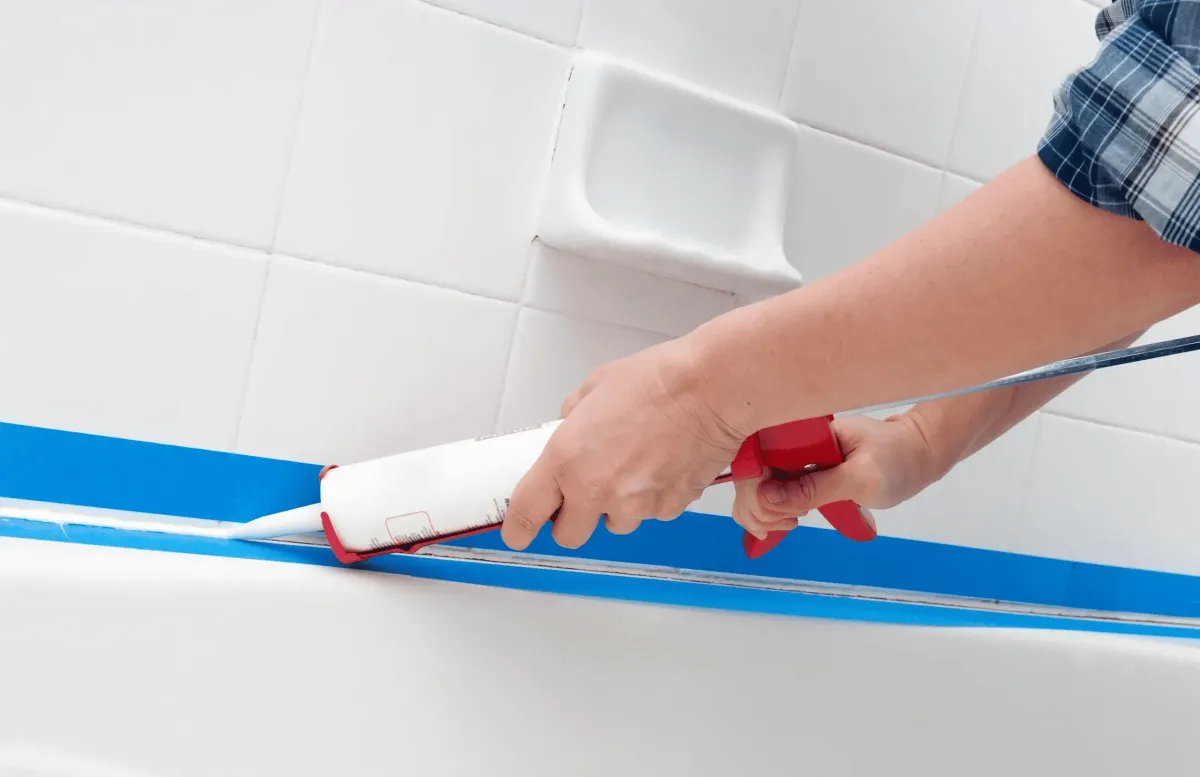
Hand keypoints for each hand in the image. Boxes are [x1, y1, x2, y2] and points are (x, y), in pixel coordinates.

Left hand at [500, 336, 749, 550]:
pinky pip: (652, 513)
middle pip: (569, 535)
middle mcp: (596, 492)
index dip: (518, 528)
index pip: (528, 513)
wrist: (710, 390)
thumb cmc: (655, 381)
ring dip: (616, 506)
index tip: (517, 531)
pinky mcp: (669, 508)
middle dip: (573, 519)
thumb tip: (571, 426)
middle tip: (584, 491)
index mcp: (566, 461)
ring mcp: (635, 506)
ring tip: (635, 467)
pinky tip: (663, 464)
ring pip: (615, 524)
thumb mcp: (594, 387)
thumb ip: (574, 416)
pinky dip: (653, 497)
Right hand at [732, 413, 935, 538]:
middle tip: (792, 523)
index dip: (758, 494)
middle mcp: (789, 440)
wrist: (916, 454)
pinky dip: (770, 511)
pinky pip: (770, 490)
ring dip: (763, 512)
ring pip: (754, 486)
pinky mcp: (798, 469)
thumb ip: (815, 488)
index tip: (785, 518)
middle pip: (749, 476)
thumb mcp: (860, 479)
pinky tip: (788, 522)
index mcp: (801, 430)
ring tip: (793, 523)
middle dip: (760, 508)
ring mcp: (791, 456)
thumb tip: (766, 499)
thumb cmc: (896, 459)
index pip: (756, 460)